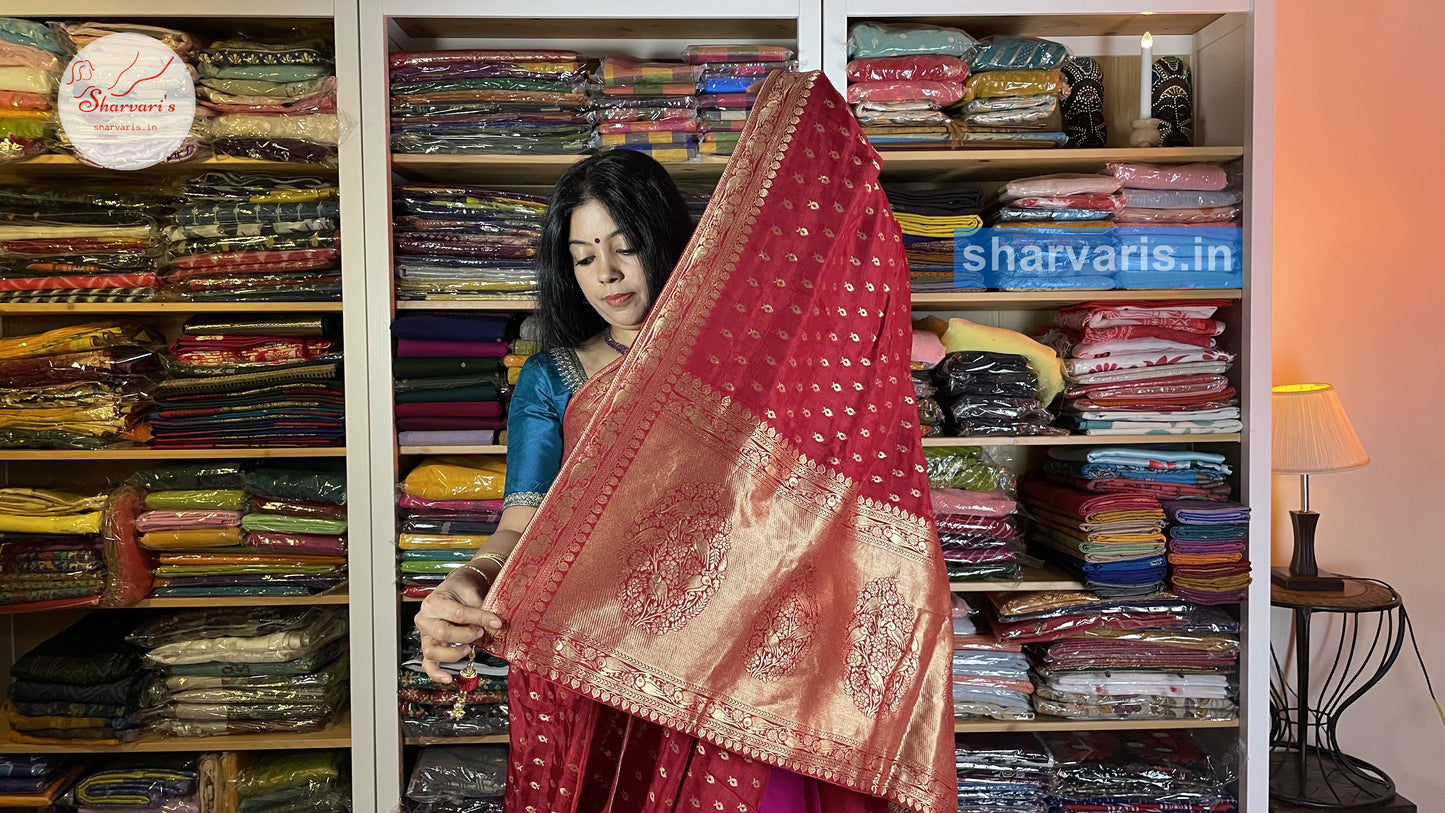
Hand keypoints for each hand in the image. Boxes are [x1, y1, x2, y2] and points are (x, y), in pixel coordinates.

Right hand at [414, 565, 505, 684]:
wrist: (455, 589)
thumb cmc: (461, 590)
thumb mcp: (471, 592)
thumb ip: (481, 609)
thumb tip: (496, 624)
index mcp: (434, 602)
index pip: (457, 614)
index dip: (479, 618)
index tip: (496, 621)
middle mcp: (425, 619)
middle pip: (443, 633)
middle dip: (466, 635)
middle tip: (481, 632)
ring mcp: (425, 635)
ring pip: (432, 651)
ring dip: (453, 653)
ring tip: (468, 648)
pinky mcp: (429, 646)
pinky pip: (428, 663)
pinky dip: (436, 673)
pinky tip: (448, 678)